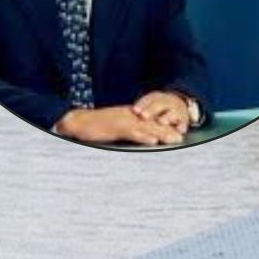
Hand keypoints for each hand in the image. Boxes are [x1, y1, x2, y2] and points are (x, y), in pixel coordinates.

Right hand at [53, 106, 183, 145]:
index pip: (149, 120)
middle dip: (168, 130)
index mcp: (128, 115)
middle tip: (181, 137)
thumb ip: (123, 131)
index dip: (163, 126)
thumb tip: (132, 138)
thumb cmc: (91, 127)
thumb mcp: (110, 128)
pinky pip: (132, 133)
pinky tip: (153, 142)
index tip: (175, 132)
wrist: (76, 122)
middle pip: (152, 123)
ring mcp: (123, 121)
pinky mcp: (115, 128)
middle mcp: (128, 116)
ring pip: (147, 127)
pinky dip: (143, 137)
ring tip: (175, 140)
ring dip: (162, 134)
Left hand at [131, 91, 191, 130]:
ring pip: (172, 113)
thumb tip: (128, 114)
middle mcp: (167, 102)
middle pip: (159, 105)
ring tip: (161, 121)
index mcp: (157, 97)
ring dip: (166, 117)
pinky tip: (178, 130)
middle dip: (151, 110)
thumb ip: (140, 109)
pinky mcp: (184, 120)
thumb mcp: (149, 103)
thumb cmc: (158, 107)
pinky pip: (183, 123)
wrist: (178, 103)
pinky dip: (181, 127)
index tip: (135, 111)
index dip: (141, 105)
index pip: (148, 99)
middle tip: (144, 116)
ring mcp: (177, 111)